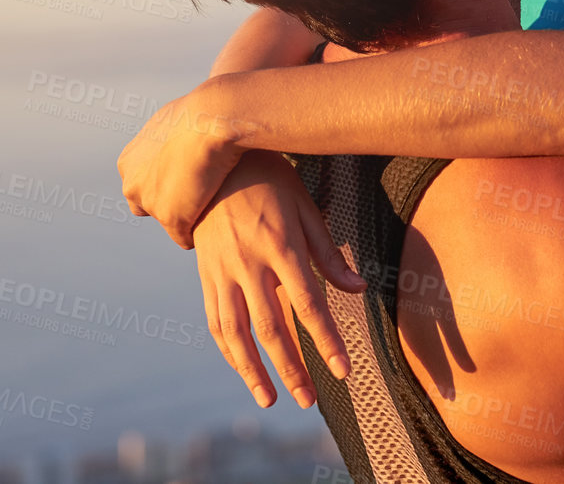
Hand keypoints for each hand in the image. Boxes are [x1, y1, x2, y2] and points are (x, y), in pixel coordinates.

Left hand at [117, 83, 246, 247]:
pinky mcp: (173, 219)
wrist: (212, 116)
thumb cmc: (200, 111)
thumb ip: (169, 134)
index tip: (191, 171)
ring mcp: (152, 203)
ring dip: (187, 214)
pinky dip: (198, 229)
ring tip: (213, 201)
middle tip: (201, 187)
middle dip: (171, 199)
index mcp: (129, 161)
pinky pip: (183, 237)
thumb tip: (177, 128)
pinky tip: (217, 216)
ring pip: (169, 219)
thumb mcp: (174, 118)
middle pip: (149, 204)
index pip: (142, 182)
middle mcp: (133, 184)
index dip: (168, 178)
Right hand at [194, 150, 367, 408]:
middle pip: (272, 328)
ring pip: (236, 333)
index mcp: (280, 244)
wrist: (212, 161)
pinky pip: (215, 320)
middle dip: (292, 368)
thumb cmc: (270, 180)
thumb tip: (359, 289)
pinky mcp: (205, 275)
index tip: (343, 370)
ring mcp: (222, 271)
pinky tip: (244, 370)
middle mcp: (248, 262)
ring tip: (271, 400)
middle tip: (309, 401)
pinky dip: (229, 350)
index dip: (327, 340)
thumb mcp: (305, 206)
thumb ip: (328, 252)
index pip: (309, 303)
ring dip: (253, 371)